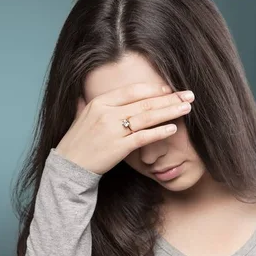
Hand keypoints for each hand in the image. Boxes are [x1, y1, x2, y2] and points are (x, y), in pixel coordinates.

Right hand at [55, 82, 194, 174]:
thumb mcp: (79, 117)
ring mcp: (112, 130)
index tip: (169, 90)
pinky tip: (172, 128)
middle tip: (188, 95)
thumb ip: (87, 104)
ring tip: (187, 108)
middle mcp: (106, 113)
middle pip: (144, 102)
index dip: (153, 89)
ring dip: (169, 111)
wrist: (68, 166)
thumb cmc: (76, 143)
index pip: (132, 91)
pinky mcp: (118, 148)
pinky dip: (158, 132)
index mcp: (98, 102)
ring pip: (146, 117)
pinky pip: (143, 137)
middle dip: (169, 98)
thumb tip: (84, 95)